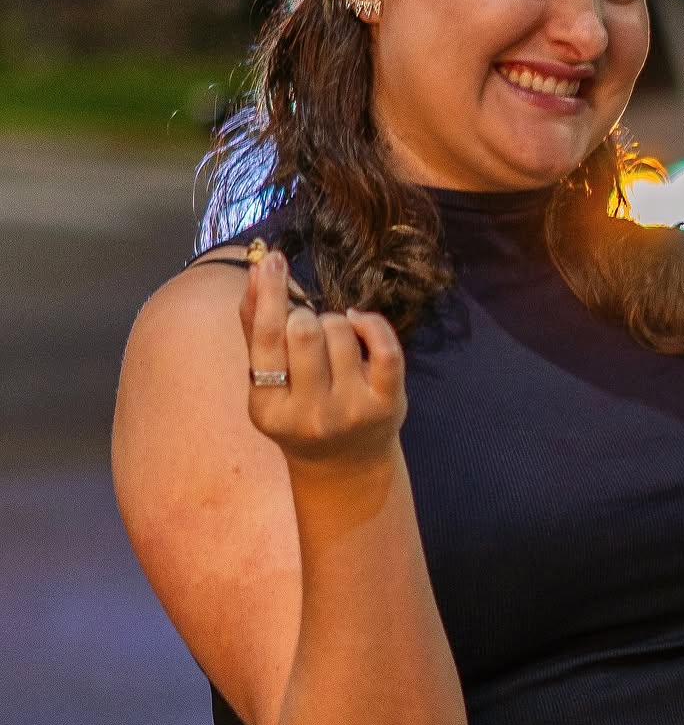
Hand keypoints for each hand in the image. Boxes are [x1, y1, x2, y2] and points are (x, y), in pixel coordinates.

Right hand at [239, 249, 406, 464]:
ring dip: (335, 323)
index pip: (267, 338)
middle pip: (304, 329)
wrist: (345, 463)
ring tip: (332, 342)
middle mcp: (310, 414)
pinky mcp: (387, 402)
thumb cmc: (300, 409)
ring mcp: (351, 410)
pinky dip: (371, 323)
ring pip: (341, 331)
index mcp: (269, 408)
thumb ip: (256, 326)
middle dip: (304, 316)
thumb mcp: (269, 380)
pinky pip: (384, 345)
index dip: (269, 294)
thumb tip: (258, 271)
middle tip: (307, 329)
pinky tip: (359, 322)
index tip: (273, 260)